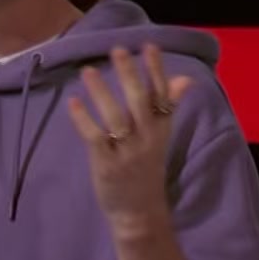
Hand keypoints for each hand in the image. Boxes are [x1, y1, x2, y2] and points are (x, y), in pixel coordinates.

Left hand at [65, 43, 194, 238]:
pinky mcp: (107, 165)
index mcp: (161, 129)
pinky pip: (95, 138)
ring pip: (116, 117)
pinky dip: (83, 119)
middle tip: (117, 50)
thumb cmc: (146, 170)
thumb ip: (169, 106)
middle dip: (130, 75)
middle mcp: (147, 138)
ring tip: (87, 71)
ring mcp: (127, 152)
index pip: (162, 95)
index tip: (149, 45)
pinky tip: (73, 102)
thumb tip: (185, 79)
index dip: (157, 70)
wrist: (140, 213)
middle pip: (140, 101)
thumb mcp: (161, 137)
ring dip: (102, 92)